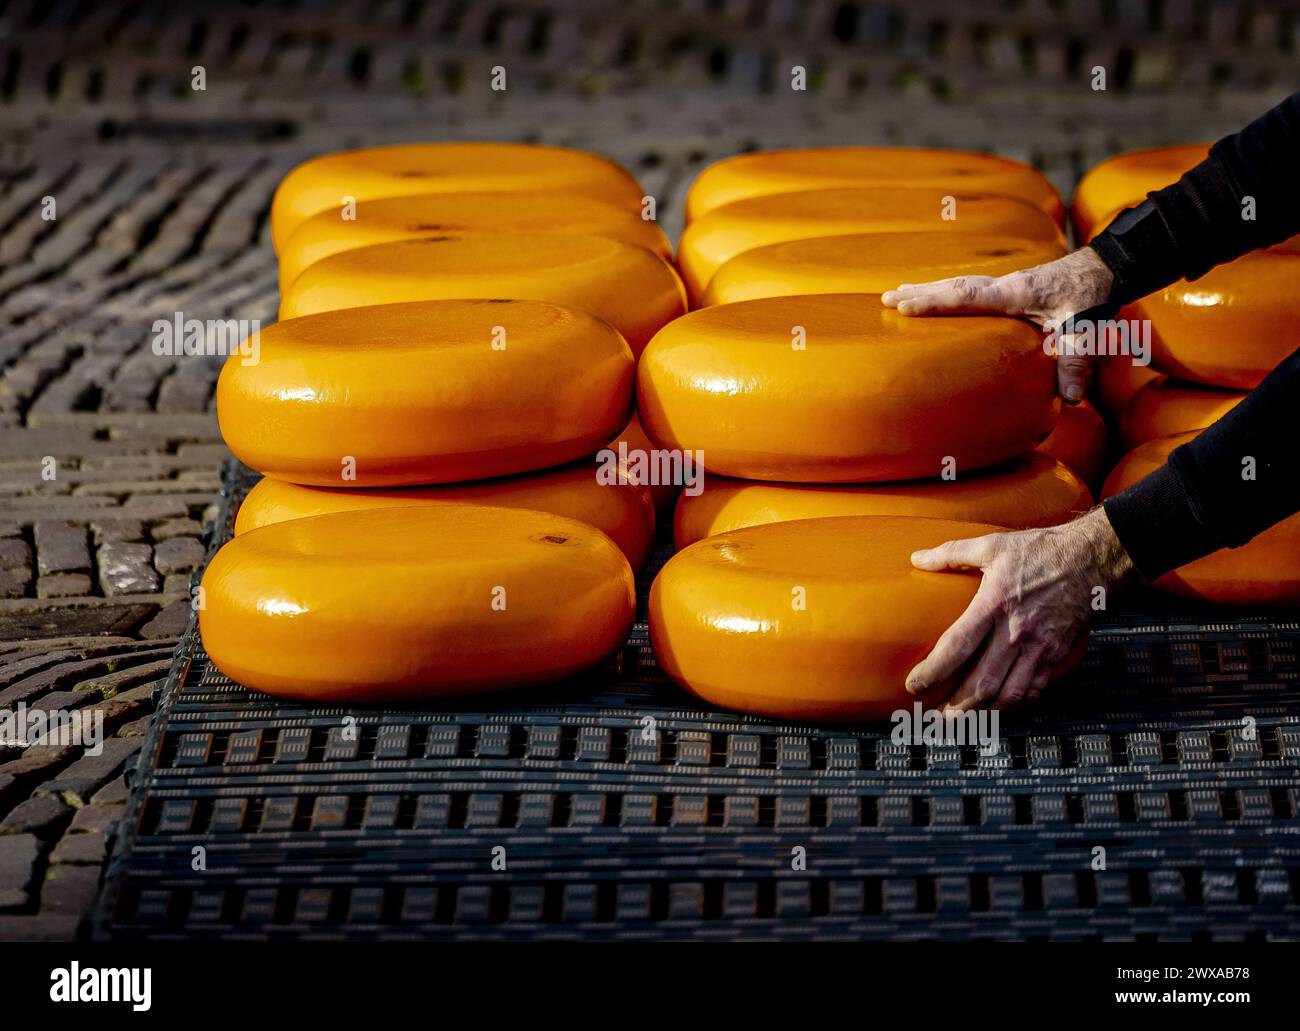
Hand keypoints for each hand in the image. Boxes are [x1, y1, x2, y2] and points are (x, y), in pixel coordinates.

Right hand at [882, 247, 1114, 402]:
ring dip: (928, 289)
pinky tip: (937, 297)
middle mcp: (1005, 285)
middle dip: (918, 293)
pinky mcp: (1010, 288)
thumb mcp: (1085, 330)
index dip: (933, 301)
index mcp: (1014, 294)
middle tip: (884, 297)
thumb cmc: (1093, 296)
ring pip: (958, 284)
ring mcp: (1006, 284)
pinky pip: (969, 288)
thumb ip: (1075, 363)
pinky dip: (946, 291)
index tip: (903, 305)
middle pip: (953, 286)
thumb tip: (1070, 400)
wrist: (1107, 269)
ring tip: (897, 293)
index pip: (965, 297)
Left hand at [905, 507, 1134, 710]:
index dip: (933, 671)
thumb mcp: (992, 545)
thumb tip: (917, 558)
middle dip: (956, 705)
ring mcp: (1039, 646)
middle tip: (937, 716)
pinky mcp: (1058, 653)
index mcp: (994, 604)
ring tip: (965, 719)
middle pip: (982, 681)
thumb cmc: (1041, 549)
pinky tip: (1001, 706)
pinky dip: (1016, 703)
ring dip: (985, 711)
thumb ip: (951, 553)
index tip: (914, 685)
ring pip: (1009, 693)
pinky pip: (1035, 688)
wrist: (1094, 558)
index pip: (956, 647)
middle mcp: (1016, 632)